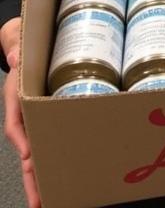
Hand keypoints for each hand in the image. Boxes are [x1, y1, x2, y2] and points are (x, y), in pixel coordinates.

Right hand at [2, 18, 40, 207]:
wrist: (29, 56)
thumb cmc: (23, 61)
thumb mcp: (18, 58)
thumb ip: (17, 56)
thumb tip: (14, 56)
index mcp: (18, 107)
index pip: (17, 129)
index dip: (24, 144)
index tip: (30, 159)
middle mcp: (27, 122)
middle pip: (28, 156)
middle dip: (33, 181)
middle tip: (40, 204)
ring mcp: (38, 127)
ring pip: (39, 158)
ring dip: (44, 179)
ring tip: (51, 201)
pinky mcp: (51, 126)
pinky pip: (53, 147)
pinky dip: (56, 164)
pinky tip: (64, 178)